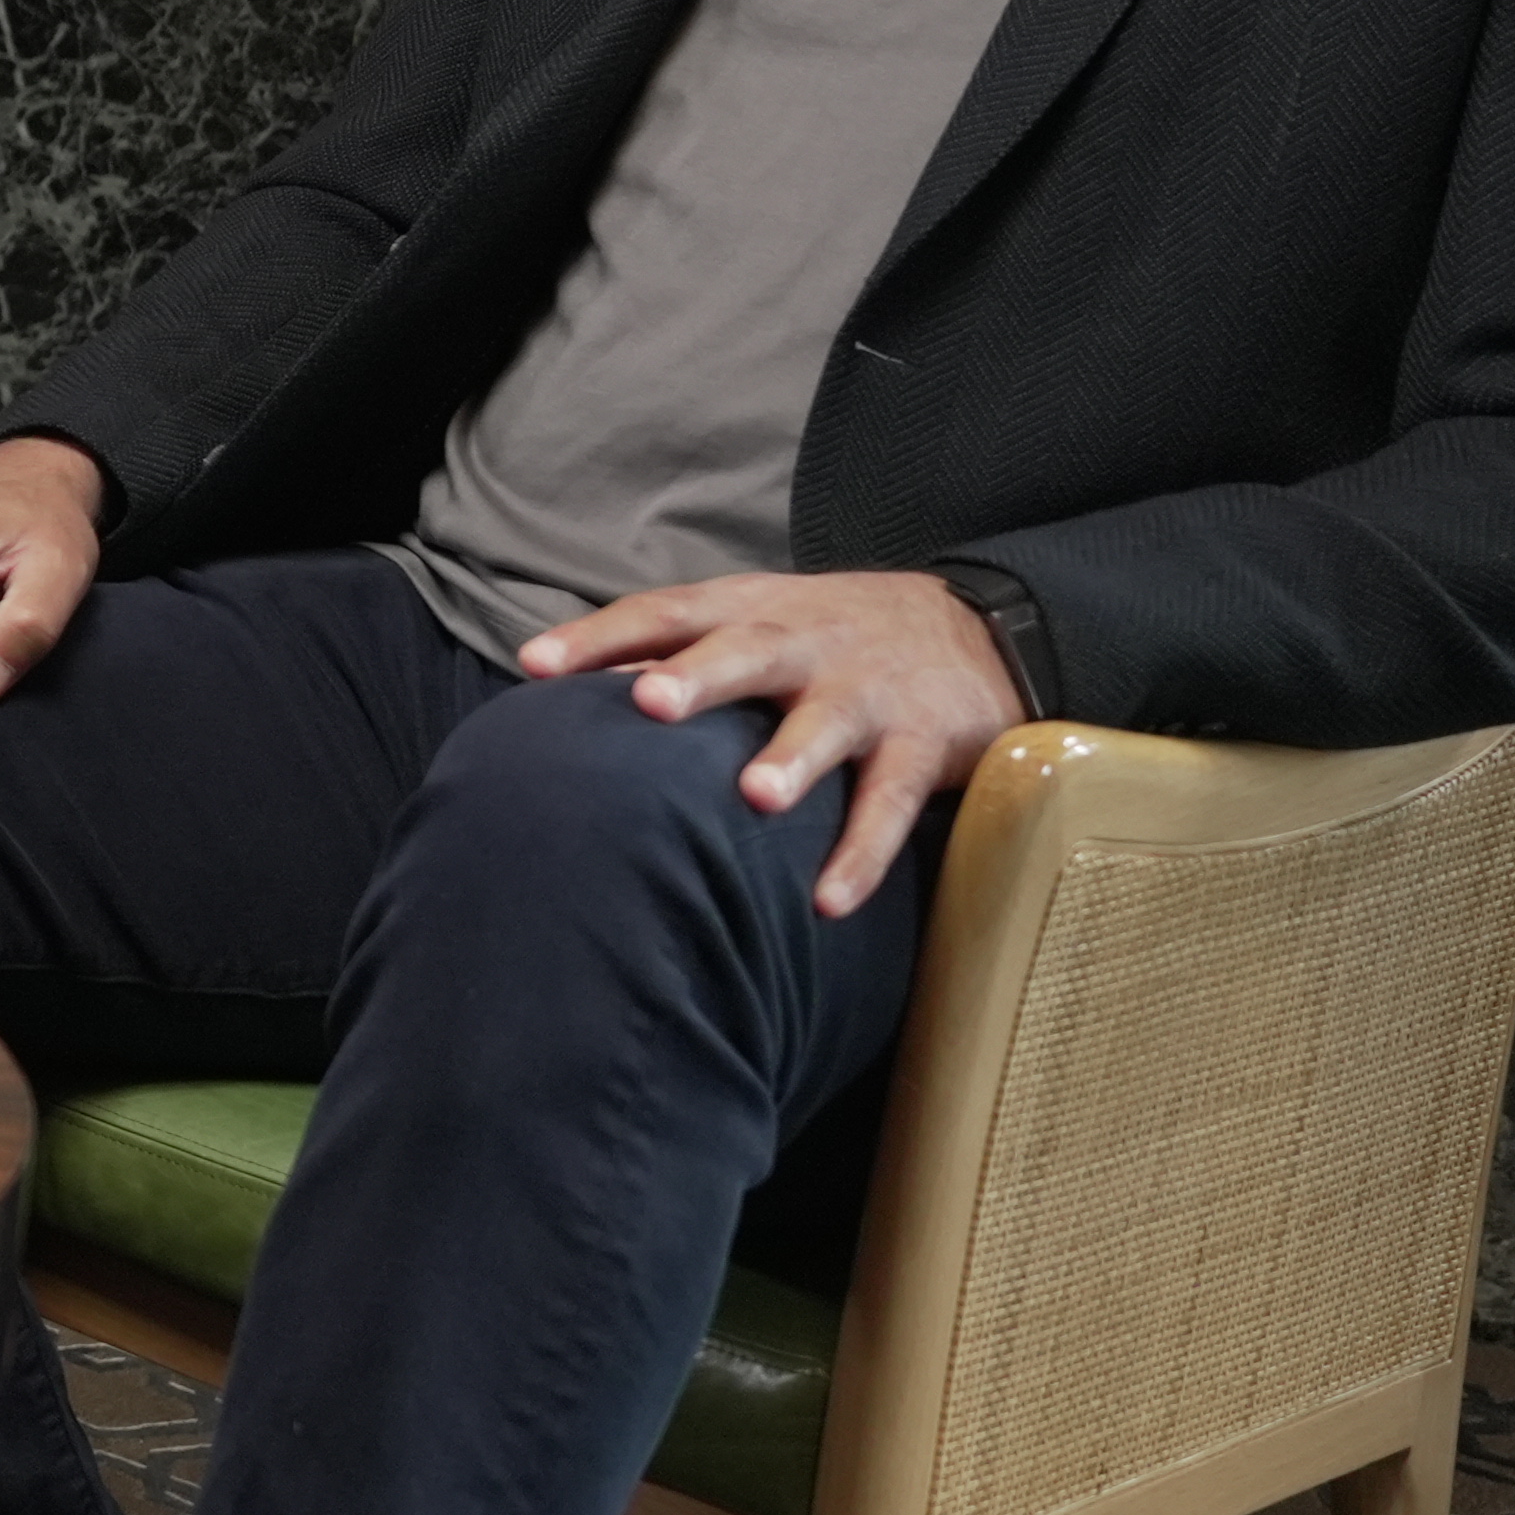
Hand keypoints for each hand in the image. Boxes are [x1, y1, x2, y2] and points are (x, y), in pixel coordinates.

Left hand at [516, 565, 1024, 921]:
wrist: (979, 625)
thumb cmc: (827, 637)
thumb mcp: (755, 622)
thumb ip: (669, 656)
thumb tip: (558, 699)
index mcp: (749, 612)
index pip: (664, 613)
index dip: (600, 636)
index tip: (535, 666)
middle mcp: (805, 645)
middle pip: (747, 652)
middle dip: (700, 676)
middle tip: (650, 703)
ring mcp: (867, 694)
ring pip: (827, 723)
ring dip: (792, 758)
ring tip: (757, 798)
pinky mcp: (924, 743)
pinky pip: (891, 803)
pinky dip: (863, 852)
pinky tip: (829, 903)